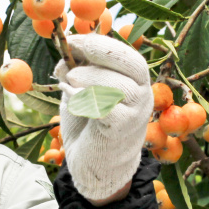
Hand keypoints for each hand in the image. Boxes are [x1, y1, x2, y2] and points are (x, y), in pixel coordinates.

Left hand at [54, 33, 151, 202]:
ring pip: (113, 84)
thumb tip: (65, 55)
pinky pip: (103, 107)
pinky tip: (74, 106)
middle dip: (96, 56)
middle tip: (72, 62)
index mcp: (136, 81)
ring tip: (69, 86)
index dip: (99, 44)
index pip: (126, 54)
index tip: (73, 41)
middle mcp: (143, 95)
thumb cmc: (90, 127)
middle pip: (127, 63)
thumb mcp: (80, 92)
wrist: (96, 167)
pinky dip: (83, 101)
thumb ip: (77, 71)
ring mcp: (135, 113)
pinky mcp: (121, 130)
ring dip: (86, 80)